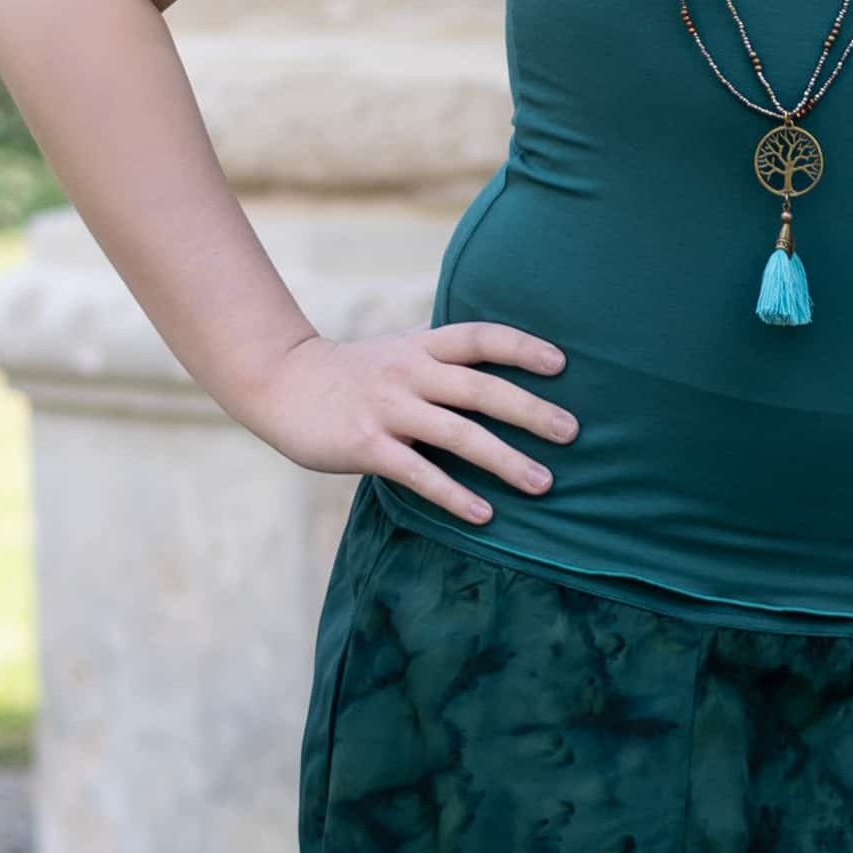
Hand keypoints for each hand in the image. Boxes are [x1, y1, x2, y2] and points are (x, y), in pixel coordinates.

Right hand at [229, 321, 576, 524]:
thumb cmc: (352, 376)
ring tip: (543, 484)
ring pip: (457, 433)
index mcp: (421, 347)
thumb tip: (504, 383)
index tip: (562, 364)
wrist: (280, 383)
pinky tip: (484, 515)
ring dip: (505, 459)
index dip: (522, 346)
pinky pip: (419, 473)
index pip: (480, 337)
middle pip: (480, 388)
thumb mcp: (399, 354)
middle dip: (530, 410)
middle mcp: (409, 373)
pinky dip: (454, 495)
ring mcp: (388, 408)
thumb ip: (444, 364)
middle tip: (572, 432)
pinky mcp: (366, 445)